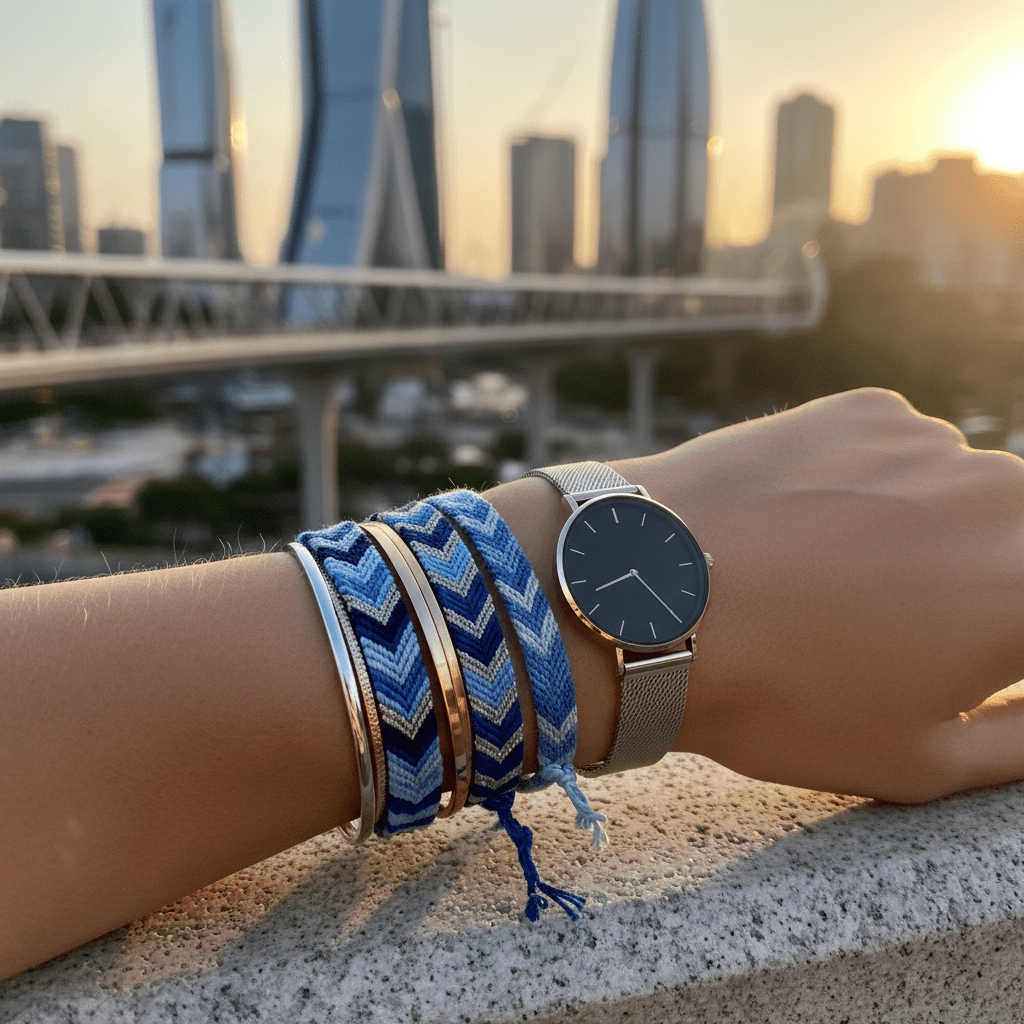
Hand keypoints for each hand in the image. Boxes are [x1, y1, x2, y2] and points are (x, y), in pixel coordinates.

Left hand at [613, 388, 1023, 802]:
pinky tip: (807, 527)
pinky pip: (904, 453)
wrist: (650, 597)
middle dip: (981, 588)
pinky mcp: (866, 409)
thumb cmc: (780, 693)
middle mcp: (1006, 499)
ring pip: (966, 495)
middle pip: (1019, 546)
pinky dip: (876, 487)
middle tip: (895, 627)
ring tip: (835, 579)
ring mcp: (934, 442)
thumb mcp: (922, 760)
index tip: (954, 656)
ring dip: (932, 533)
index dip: (995, 643)